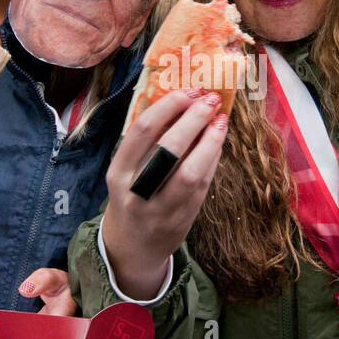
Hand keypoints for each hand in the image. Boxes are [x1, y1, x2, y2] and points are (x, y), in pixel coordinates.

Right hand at [100, 89, 229, 299]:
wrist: (131, 247)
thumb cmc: (132, 197)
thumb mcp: (127, 171)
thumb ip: (149, 143)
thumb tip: (184, 102)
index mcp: (118, 172)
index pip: (142, 131)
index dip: (168, 107)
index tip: (188, 91)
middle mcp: (136, 192)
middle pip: (168, 149)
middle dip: (193, 119)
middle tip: (210, 100)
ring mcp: (160, 209)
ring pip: (190, 172)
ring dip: (209, 142)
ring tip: (220, 121)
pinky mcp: (182, 220)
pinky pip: (202, 186)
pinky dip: (212, 160)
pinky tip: (218, 143)